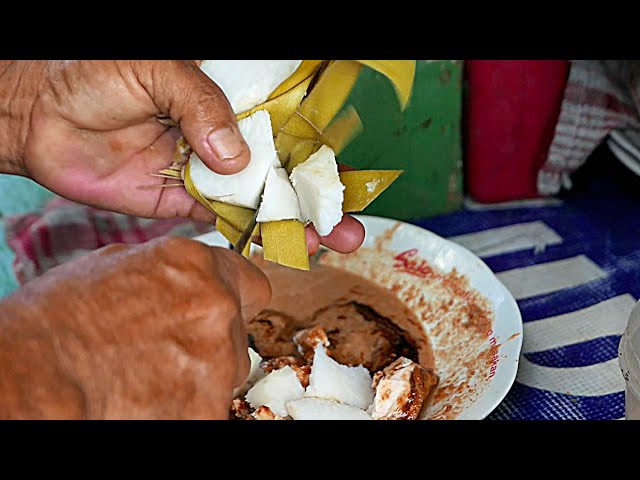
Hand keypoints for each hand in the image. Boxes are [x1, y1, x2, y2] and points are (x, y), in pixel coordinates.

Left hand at [0, 60, 363, 254]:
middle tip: (348, 226)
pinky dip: (251, 233)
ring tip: (328, 243)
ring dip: (293, 222)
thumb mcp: (158, 68)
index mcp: (225, 99)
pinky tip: (280, 246)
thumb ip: (200, 104)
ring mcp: (205, 171)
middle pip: (280, 169)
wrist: (39, 115)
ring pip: (259, 199)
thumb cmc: (95, 73)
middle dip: (315, 198)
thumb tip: (233, 154)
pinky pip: (222, 218)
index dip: (314, 150)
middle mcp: (222, 137)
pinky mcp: (181, 201)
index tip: (341, 176)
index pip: (282, 125)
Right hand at [0, 237, 270, 418]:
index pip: (251, 284)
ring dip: (201, 375)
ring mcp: (217, 358)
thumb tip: (188, 276)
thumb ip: (168, 271)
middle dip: (212, 341)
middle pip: (236, 331)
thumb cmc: (57, 321)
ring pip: (227, 370)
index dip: (233, 300)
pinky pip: (211, 405)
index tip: (221, 312)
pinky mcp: (209, 407)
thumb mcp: (114, 266)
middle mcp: (216, 306)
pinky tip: (151, 399)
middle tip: (168, 351)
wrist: (34, 377)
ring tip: (150, 376)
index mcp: (195, 265)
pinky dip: (188, 406)